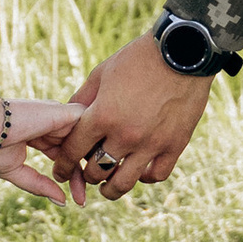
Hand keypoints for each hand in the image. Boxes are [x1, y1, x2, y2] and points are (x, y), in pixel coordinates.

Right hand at [0, 96, 86, 203]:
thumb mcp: (15, 171)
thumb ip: (39, 185)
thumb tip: (62, 201)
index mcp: (39, 133)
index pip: (63, 156)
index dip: (70, 177)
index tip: (76, 201)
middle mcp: (52, 124)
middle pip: (77, 151)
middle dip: (82, 177)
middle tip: (82, 201)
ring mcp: (59, 117)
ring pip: (87, 140)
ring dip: (91, 166)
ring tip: (84, 192)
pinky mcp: (65, 113)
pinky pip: (91, 126)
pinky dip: (96, 145)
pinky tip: (96, 166)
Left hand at [57, 34, 212, 196]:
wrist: (182, 52)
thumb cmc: (137, 59)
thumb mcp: (102, 73)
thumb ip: (83, 100)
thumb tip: (67, 121)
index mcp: (103, 115)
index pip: (74, 152)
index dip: (63, 165)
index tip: (61, 172)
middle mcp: (126, 134)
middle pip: (96, 171)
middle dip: (86, 175)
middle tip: (86, 174)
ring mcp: (151, 143)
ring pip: (124, 182)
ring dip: (111, 189)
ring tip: (107, 188)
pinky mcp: (174, 145)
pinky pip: (156, 175)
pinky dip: (144, 178)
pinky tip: (138, 172)